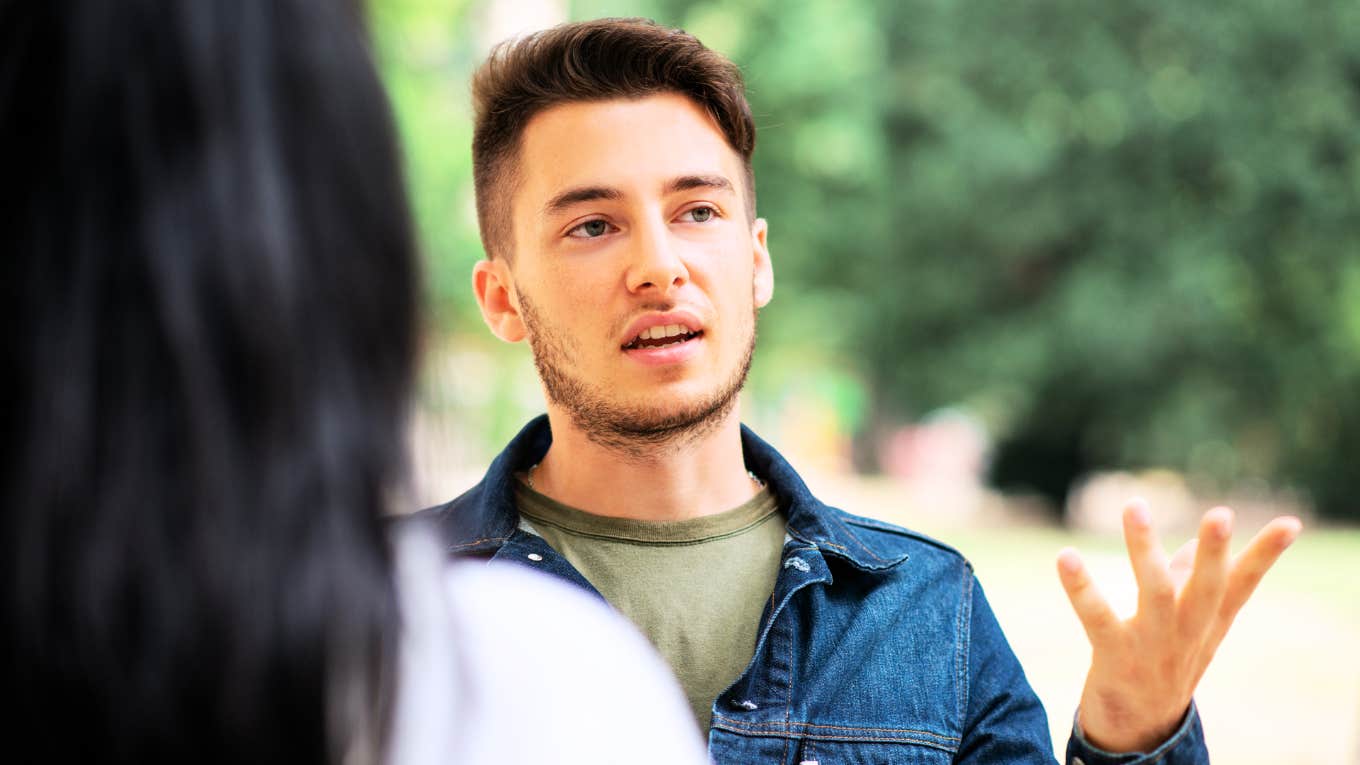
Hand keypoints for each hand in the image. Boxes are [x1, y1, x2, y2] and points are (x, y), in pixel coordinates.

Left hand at [1056, 498, 1300, 751]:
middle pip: (1207, 589)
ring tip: (1136, 507)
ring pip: (1155, 592)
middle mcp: (1188, 632)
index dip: (1267, 555)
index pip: (1244, 584)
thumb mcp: (1189, 627)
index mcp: (1209, 621)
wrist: (1139, 729)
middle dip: (1215, 553)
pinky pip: (1097, 618)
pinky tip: (1066, 556)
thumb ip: (1191, 583)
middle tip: (1221, 514)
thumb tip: (1193, 546)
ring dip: (1145, 549)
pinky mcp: (1114, 655)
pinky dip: (1081, 587)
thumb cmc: (1165, 662)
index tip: (1291, 523)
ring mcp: (1153, 645)